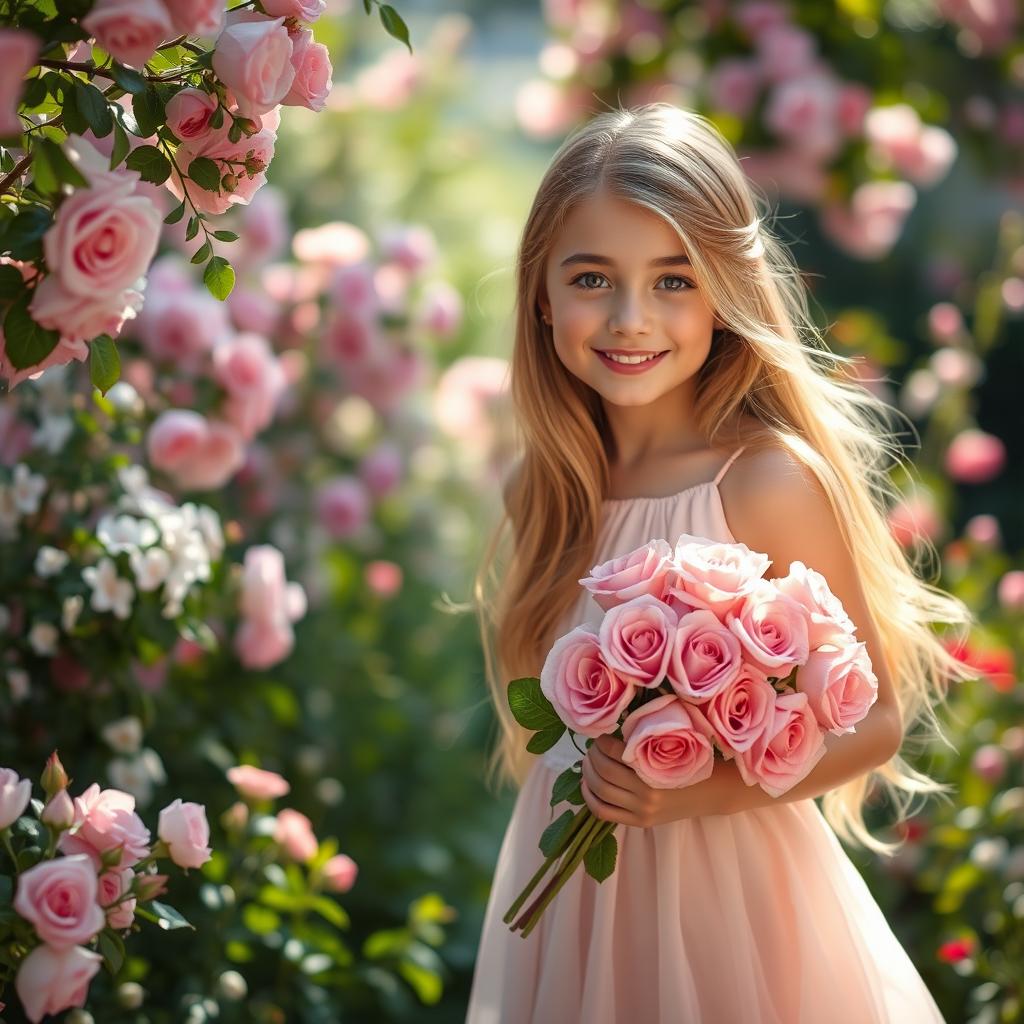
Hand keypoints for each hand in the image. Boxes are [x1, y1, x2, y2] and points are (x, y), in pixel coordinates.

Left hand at [580, 734, 728, 827]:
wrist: (711, 792)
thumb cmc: (691, 763)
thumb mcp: (671, 748)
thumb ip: (643, 743)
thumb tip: (611, 736)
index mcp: (656, 770)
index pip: (617, 754)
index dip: (603, 743)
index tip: (602, 736)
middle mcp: (647, 794)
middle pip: (605, 773)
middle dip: (592, 757)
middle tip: (592, 748)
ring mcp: (642, 810)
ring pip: (601, 791)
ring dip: (588, 774)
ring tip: (588, 762)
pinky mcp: (639, 822)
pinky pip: (604, 812)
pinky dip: (590, 797)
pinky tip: (587, 785)